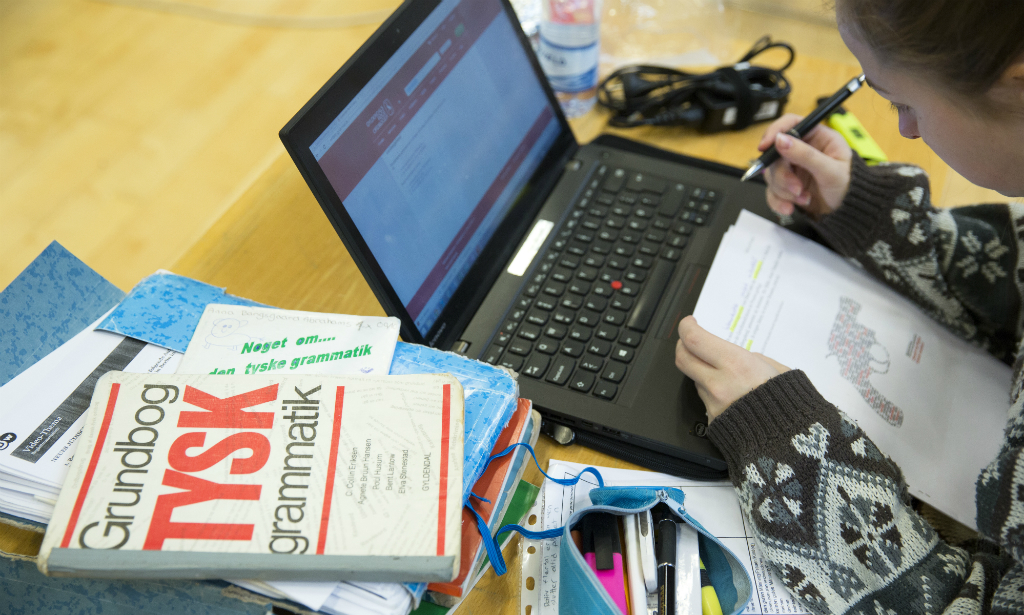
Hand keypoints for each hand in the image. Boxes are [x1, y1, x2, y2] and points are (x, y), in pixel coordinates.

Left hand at [674, 316, 789, 421]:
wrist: (790, 439)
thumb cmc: (789, 402)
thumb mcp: (774, 368)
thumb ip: (748, 357)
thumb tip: (733, 354)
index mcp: (736, 364)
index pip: (694, 339)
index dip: (686, 328)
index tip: (689, 323)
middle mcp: (719, 384)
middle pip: (683, 358)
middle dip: (683, 345)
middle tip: (690, 340)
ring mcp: (713, 404)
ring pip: (695, 379)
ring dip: (701, 370)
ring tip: (723, 372)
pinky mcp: (713, 421)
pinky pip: (705, 399)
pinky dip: (712, 392)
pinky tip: (730, 394)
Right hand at [758, 113, 853, 219]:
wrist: (849, 212)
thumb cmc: (849, 187)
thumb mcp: (830, 170)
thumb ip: (805, 154)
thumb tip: (780, 140)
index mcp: (817, 138)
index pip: (790, 124)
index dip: (775, 132)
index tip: (765, 147)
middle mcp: (802, 151)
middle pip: (776, 154)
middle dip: (783, 175)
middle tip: (796, 188)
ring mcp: (793, 169)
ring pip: (772, 175)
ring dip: (784, 190)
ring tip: (804, 198)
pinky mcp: (786, 186)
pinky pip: (771, 192)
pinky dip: (778, 201)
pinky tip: (791, 207)